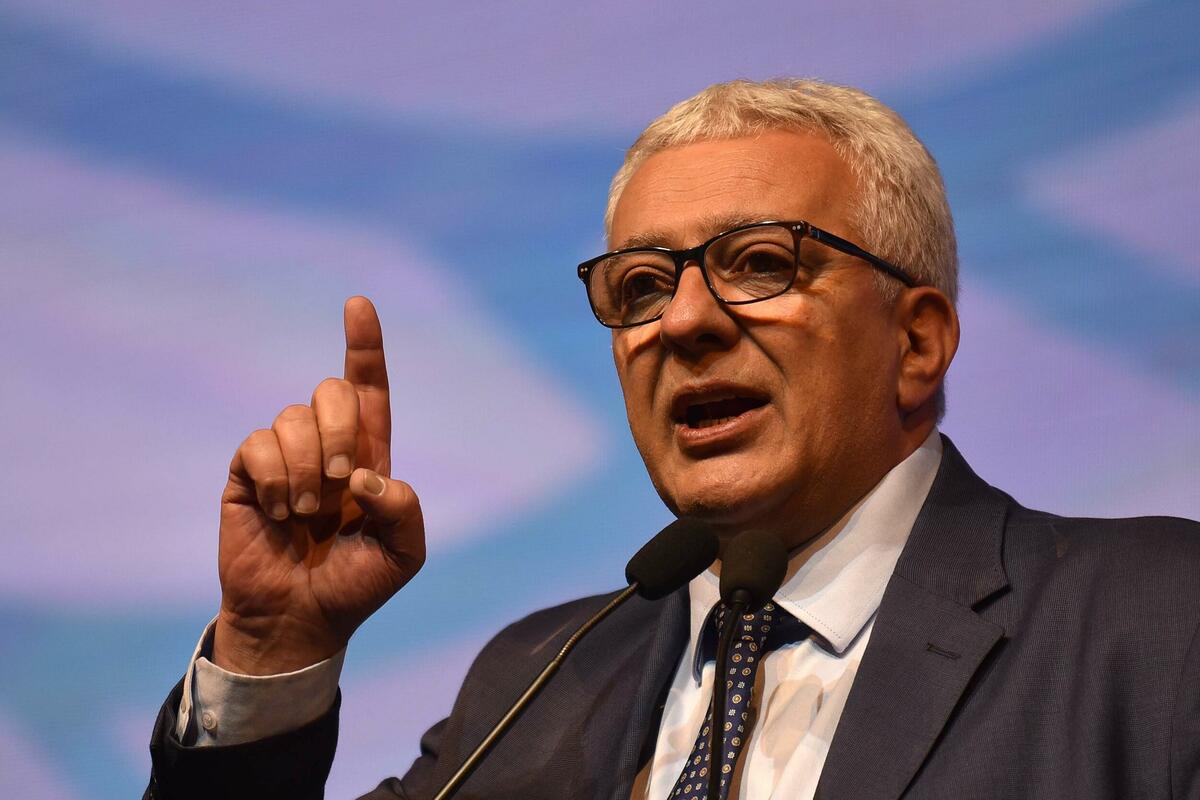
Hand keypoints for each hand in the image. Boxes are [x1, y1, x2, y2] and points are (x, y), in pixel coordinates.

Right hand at [212, 297, 423, 674]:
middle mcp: (325, 446)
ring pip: (291, 418)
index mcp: (367, 456)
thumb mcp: (403, 553)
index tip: (358, 304)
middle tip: (339, 483)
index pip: (368, 388)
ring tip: (305, 514)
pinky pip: (258, 445)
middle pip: (332, 390)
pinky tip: (278, 514)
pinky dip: (275, 479)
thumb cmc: (355, 585)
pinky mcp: (247, 474)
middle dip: (340, 429)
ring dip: (305, 469)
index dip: (364, 345)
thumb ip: (405, 509)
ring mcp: (284, 457)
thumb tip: (365, 474)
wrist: (300, 620)